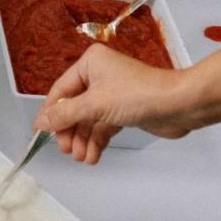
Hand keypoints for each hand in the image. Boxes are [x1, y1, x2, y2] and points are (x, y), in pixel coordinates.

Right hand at [32, 44, 193, 164]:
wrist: (179, 105)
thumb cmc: (139, 94)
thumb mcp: (95, 104)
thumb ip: (66, 114)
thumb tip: (40, 123)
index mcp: (90, 63)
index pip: (62, 90)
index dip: (51, 112)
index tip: (41, 133)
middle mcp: (100, 75)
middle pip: (74, 107)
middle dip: (70, 130)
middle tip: (66, 150)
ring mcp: (112, 93)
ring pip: (89, 119)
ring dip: (83, 139)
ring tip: (81, 157)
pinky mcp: (124, 110)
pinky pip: (103, 126)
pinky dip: (97, 141)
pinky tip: (92, 155)